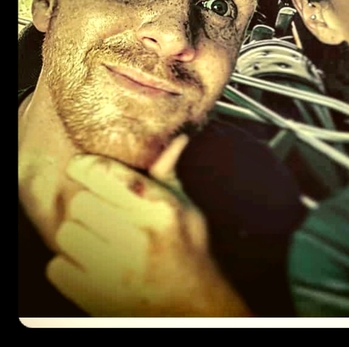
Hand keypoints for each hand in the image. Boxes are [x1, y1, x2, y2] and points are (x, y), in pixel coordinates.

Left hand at [46, 135, 251, 316]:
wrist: (193, 306)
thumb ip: (168, 176)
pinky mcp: (97, 296)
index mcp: (159, 209)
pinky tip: (92, 263)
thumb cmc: (188, 251)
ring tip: (98, 239)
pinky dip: (69, 265)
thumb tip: (176, 140)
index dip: (87, 166)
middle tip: (101, 213)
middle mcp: (138, 237)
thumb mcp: (185, 209)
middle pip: (81, 203)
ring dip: (78, 234)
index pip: (105, 174)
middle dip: (88, 205)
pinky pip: (58, 267)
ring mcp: (116, 270)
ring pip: (67, 233)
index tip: (82, 167)